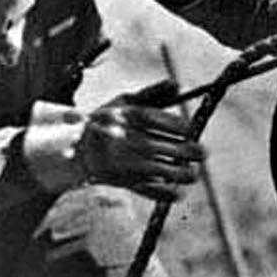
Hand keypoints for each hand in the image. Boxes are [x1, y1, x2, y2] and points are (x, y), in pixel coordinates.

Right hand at [79, 96, 204, 199]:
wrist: (74, 148)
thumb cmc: (107, 121)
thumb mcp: (125, 101)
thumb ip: (153, 93)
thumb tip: (177, 83)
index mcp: (134, 117)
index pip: (176, 126)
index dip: (187, 130)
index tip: (189, 132)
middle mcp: (134, 140)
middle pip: (178, 149)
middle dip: (194, 152)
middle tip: (201, 154)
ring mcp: (130, 163)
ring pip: (170, 172)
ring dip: (187, 174)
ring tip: (192, 173)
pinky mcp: (125, 182)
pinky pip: (155, 191)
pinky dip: (169, 193)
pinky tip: (177, 191)